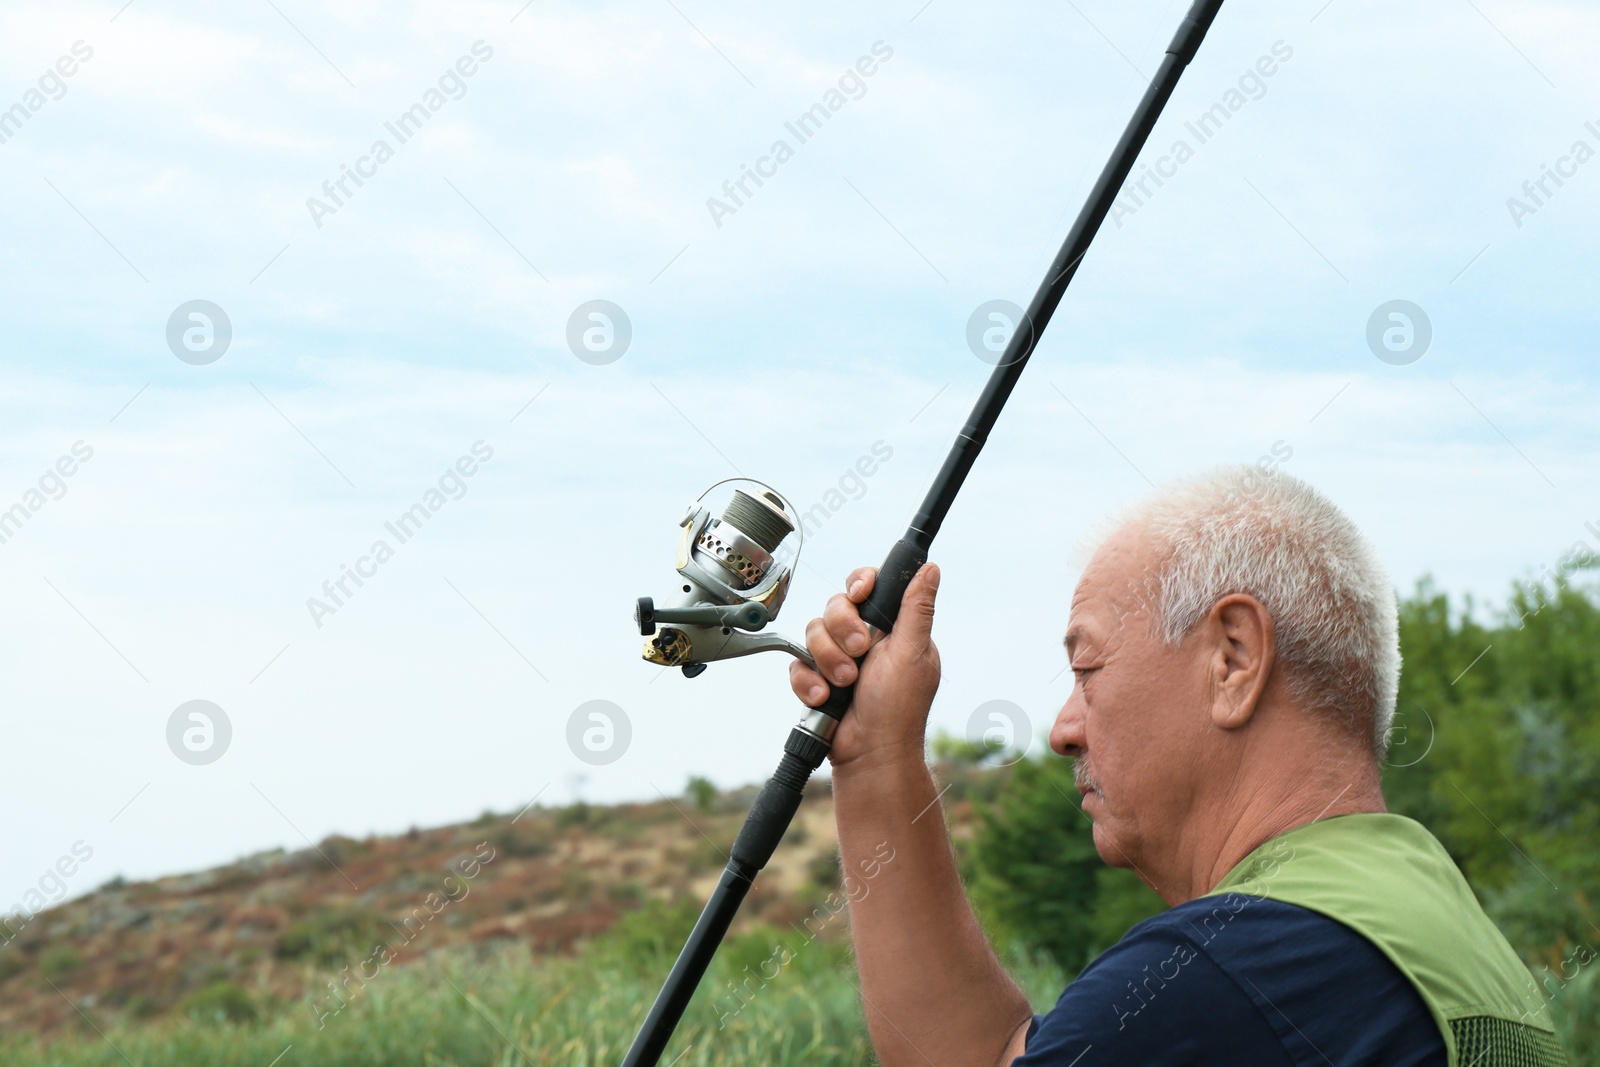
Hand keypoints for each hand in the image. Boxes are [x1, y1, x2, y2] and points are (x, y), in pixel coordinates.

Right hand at [788, 563, 941, 772]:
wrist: (871, 753)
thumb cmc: (900, 708)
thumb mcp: (913, 652)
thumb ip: (916, 609)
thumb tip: (932, 569)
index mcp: (891, 627)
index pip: (868, 585)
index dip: (859, 584)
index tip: (860, 593)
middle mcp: (863, 637)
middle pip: (836, 605)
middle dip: (844, 631)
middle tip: (861, 654)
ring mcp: (837, 657)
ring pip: (813, 632)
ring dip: (828, 660)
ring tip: (846, 684)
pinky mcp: (816, 677)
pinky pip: (797, 663)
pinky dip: (809, 682)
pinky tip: (825, 697)